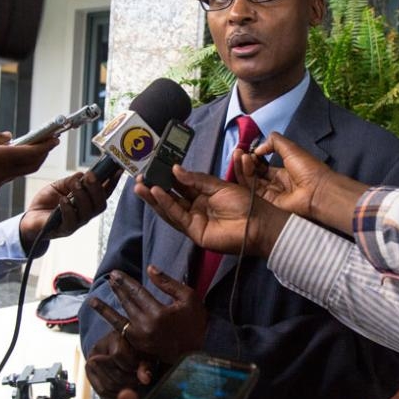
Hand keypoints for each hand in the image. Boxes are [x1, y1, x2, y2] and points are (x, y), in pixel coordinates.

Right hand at [0, 129, 58, 211]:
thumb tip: (11, 137)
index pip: (31, 153)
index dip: (46, 145)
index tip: (55, 138)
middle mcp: (1, 173)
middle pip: (31, 165)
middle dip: (42, 153)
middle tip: (48, 141)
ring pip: (21, 171)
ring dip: (30, 160)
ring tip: (34, 146)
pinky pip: (9, 176)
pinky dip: (16, 166)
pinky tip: (14, 156)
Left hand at [19, 170, 120, 243]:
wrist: (30, 218)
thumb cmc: (48, 202)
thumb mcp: (60, 186)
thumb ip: (72, 180)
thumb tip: (83, 174)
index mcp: (88, 202)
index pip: (104, 193)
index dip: (113, 182)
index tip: (117, 170)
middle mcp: (85, 214)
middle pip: (100, 204)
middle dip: (97, 189)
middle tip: (90, 176)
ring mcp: (76, 223)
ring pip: (87, 212)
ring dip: (82, 197)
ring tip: (75, 186)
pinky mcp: (63, 230)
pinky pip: (71, 221)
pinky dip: (68, 209)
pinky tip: (63, 200)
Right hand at [85, 331, 153, 398]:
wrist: (118, 347)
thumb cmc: (134, 349)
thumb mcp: (143, 353)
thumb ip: (145, 365)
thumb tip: (145, 379)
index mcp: (113, 338)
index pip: (118, 355)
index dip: (132, 365)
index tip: (140, 368)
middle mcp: (98, 348)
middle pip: (114, 373)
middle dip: (129, 381)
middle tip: (138, 382)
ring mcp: (91, 361)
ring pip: (108, 384)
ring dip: (123, 389)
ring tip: (132, 385)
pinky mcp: (89, 373)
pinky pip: (101, 391)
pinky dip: (114, 395)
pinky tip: (122, 391)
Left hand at [88, 266, 207, 363]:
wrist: (196, 354)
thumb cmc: (195, 323)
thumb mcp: (189, 298)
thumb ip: (168, 283)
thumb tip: (150, 268)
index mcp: (158, 313)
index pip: (137, 292)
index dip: (125, 281)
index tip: (115, 273)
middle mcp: (146, 326)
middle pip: (127, 303)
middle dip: (117, 289)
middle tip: (109, 278)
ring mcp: (140, 339)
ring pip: (118, 320)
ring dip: (106, 309)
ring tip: (93, 301)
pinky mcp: (139, 347)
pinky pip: (122, 332)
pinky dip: (113, 324)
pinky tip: (107, 318)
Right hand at [134, 168, 288, 257]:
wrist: (259, 223)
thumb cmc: (245, 203)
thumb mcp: (218, 185)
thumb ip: (196, 179)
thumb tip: (175, 170)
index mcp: (204, 195)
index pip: (181, 185)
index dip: (167, 177)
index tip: (153, 167)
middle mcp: (197, 208)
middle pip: (172, 197)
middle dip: (155, 188)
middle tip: (140, 178)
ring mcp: (195, 221)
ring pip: (170, 208)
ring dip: (155, 198)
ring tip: (140, 186)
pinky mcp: (195, 232)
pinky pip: (177, 217)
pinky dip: (166, 205)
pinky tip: (156, 193)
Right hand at [244, 132, 367, 233]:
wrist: (317, 190)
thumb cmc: (308, 168)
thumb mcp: (291, 148)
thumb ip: (274, 142)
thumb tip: (258, 148)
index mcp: (285, 169)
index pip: (263, 164)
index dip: (254, 156)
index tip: (247, 149)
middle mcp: (277, 181)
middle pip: (256, 172)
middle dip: (246, 162)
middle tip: (239, 152)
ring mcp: (272, 192)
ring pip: (252, 180)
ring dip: (243, 167)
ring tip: (239, 155)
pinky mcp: (268, 201)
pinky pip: (253, 189)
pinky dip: (246, 177)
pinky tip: (243, 164)